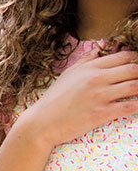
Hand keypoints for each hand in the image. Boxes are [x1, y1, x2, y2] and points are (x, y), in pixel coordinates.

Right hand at [15, 49, 137, 148]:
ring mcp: (99, 95)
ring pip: (135, 86)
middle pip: (133, 69)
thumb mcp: (67, 74)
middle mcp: (95, 78)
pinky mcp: (102, 113)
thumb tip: (100, 48)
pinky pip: (130, 106)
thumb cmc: (54, 99)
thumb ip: (85, 60)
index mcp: (88, 67)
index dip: (137, 58)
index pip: (123, 56)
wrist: (42, 122)